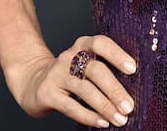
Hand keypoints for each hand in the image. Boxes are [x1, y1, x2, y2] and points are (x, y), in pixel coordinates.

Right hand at [10, 35, 138, 126]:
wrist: (33, 82)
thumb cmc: (69, 76)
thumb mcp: (84, 66)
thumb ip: (104, 71)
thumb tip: (133, 90)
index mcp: (82, 46)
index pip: (100, 44)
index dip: (117, 54)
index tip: (133, 69)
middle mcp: (68, 57)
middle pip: (95, 70)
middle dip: (115, 90)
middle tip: (129, 106)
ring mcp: (56, 74)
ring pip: (84, 89)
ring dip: (105, 105)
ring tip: (119, 118)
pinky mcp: (47, 93)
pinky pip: (70, 106)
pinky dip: (88, 115)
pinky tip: (102, 123)